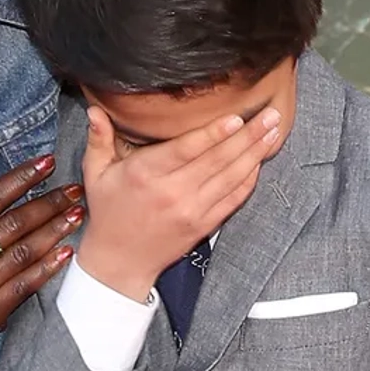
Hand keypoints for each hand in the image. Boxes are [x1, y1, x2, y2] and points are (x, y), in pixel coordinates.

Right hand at [0, 156, 83, 370]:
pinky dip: (46, 268)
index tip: (45, 164)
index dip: (21, 179)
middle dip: (48, 203)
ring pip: (23, 252)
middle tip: (74, 189)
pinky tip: (64, 253)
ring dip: (54, 231)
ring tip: (76, 215)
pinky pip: (23, 286)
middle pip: (14, 223)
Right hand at [75, 102, 280, 300]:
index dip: (214, 133)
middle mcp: (173, 192)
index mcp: (146, 174)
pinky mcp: (204, 225)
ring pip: (231, 178)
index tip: (237, 117)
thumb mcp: (96, 174)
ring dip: (256, 153)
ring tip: (274, 131)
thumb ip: (98, 139)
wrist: (119, 262)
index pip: (187, 150)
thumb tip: (95, 108)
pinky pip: (233, 199)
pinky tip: (260, 161)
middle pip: (218, 160)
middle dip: (249, 135)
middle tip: (272, 114)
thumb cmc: (108, 212)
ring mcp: (192, 211)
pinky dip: (249, 180)